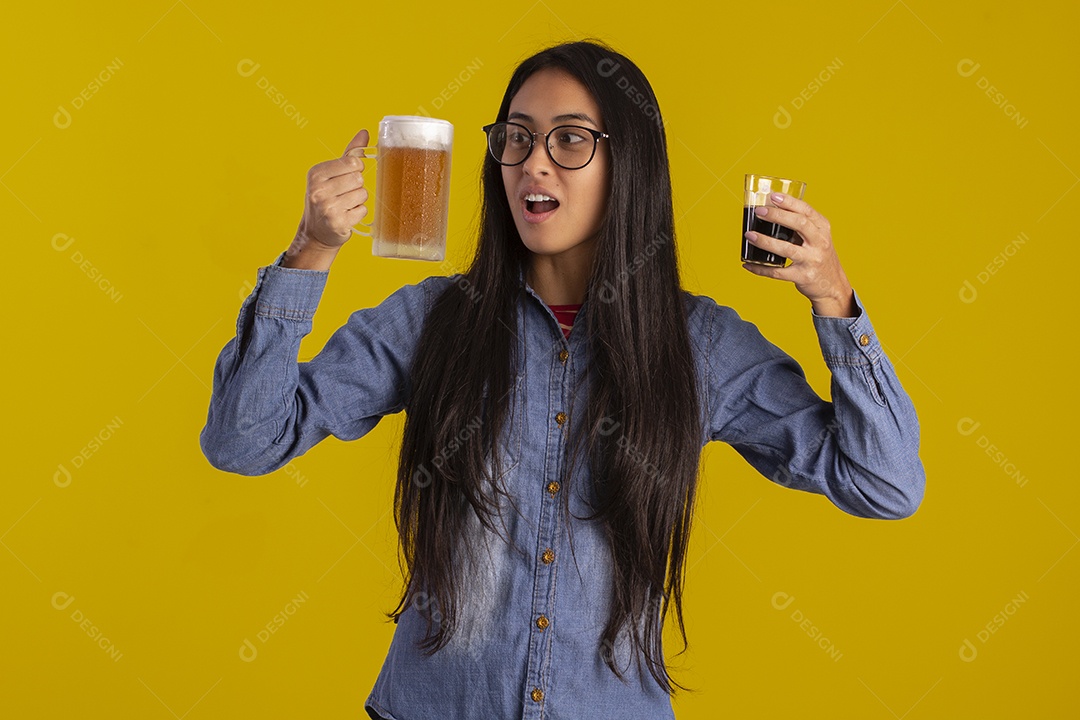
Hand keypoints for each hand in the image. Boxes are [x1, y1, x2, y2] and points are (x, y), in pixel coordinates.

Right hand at [292, 129, 370, 250]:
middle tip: (343, 195)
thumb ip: (350, 153)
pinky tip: (346, 216)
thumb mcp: (332, 173)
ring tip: (344, 205)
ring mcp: (327, 207)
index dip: (355, 170)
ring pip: (362, 194)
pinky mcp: (338, 222)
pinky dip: (358, 213)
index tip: (345, 178)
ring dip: (358, 201)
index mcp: (316, 173)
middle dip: (356, 187)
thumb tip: (365, 132)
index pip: (353, 162)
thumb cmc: (327, 198)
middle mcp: (319, 189)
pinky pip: (363, 210)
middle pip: (359, 179)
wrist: (316, 232)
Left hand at [742, 192, 855, 316]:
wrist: (832, 285)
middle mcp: (820, 243)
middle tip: (759, 211)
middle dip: (777, 215)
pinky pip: (778, 272)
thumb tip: (772, 211)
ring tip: (749, 235)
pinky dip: (761, 268)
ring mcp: (812, 260)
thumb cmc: (820, 256)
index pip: (807, 211)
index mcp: (822, 229)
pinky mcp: (803, 277)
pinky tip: (748, 264)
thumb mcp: (818, 237)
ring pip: (786, 249)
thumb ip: (802, 225)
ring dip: (765, 241)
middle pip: (799, 224)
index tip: (773, 196)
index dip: (790, 202)